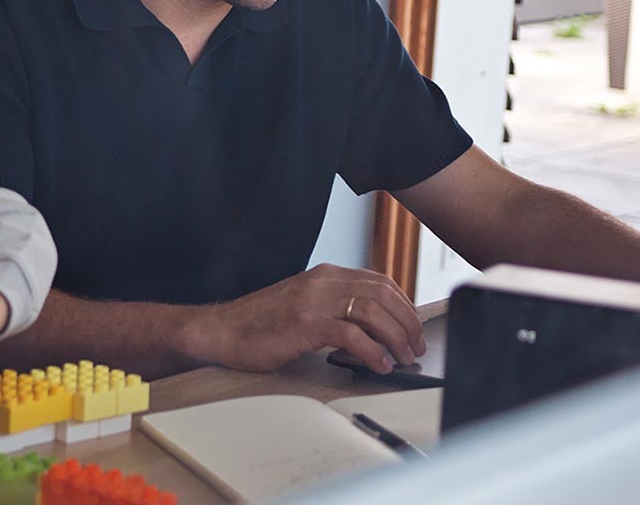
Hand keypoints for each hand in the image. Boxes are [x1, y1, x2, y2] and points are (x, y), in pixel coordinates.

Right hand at [181, 263, 425, 373]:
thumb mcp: (306, 304)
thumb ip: (336, 308)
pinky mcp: (305, 324)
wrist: (224, 330)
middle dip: (407, 322)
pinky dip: (372, 351)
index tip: (413, 328)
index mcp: (326, 275)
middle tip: (415, 347)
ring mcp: (314, 300)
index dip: (403, 305)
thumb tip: (373, 330)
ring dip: (394, 337)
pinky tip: (379, 365)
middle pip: (382, 294)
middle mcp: (323, 281)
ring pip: (371, 311)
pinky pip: (350, 334)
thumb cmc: (263, 323)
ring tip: (402, 358)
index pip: (379, 282)